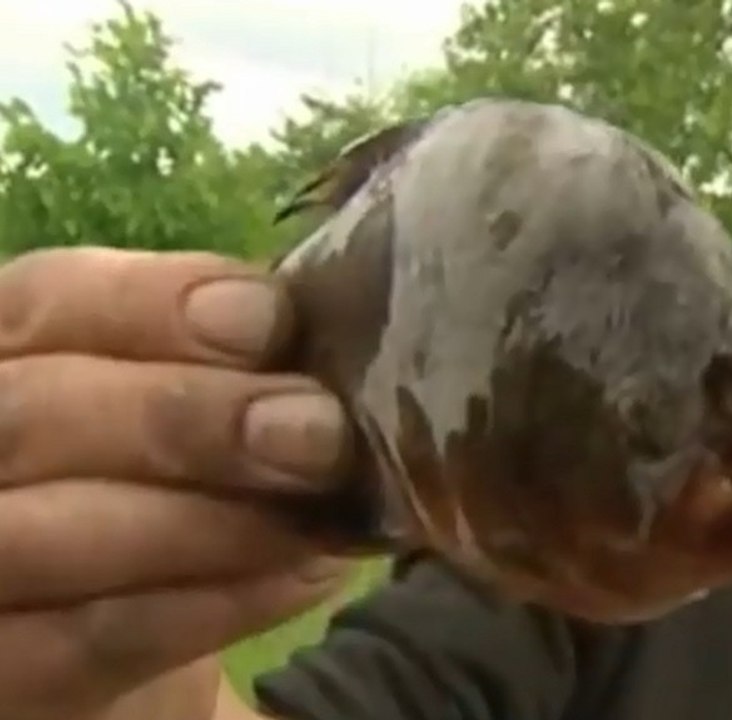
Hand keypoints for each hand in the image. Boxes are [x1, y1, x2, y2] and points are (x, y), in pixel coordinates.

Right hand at [0, 247, 354, 719]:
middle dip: (187, 417)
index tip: (270, 321)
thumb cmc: (178, 481)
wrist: (138, 622)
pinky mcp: (2, 672)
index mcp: (9, 348)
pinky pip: (92, 639)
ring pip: (46, 532)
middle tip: (318, 431)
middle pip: (32, 413)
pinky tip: (305, 575)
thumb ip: (235, 366)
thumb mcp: (196, 404)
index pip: (49, 299)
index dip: (154, 305)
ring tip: (322, 510)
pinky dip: (209, 605)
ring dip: (205, 520)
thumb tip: (333, 342)